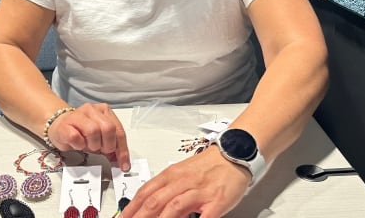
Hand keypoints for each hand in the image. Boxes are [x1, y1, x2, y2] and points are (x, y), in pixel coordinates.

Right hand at [46, 102, 130, 170]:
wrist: (58, 125)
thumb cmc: (80, 132)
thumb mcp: (100, 139)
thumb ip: (111, 146)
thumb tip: (121, 160)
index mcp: (105, 112)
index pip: (119, 131)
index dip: (122, 150)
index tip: (124, 165)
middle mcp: (93, 110)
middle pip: (108, 128)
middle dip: (108, 145)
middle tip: (102, 151)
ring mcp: (78, 115)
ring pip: (93, 131)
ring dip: (93, 145)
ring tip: (88, 146)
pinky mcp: (65, 124)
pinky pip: (76, 137)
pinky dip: (79, 145)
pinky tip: (78, 144)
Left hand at [120, 146, 249, 217]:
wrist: (233, 154)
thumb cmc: (207, 166)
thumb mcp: (181, 173)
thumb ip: (166, 189)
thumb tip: (148, 206)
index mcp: (171, 175)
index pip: (145, 192)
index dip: (131, 208)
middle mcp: (182, 182)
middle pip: (155, 201)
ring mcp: (199, 191)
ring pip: (174, 207)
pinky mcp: (216, 200)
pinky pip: (204, 215)